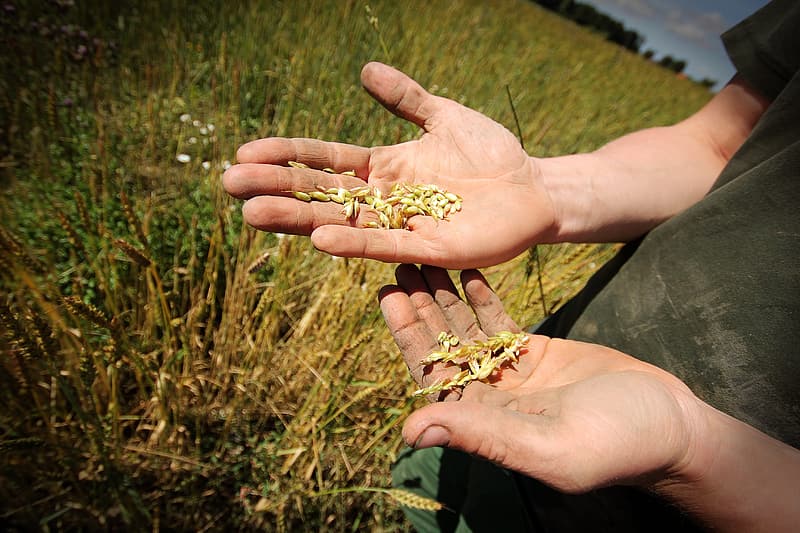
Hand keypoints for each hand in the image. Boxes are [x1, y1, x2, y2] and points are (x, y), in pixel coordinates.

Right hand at [223, 62, 556, 268]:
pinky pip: (384, 245)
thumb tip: (364, 70)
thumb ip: (405, 98)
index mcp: (382, 168)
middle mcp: (383, 200)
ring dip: (298, 219)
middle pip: (320, 193)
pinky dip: (353, 243)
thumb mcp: (443, 116)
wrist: (533, 188)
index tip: (244, 151)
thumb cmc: (491, 154)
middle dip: (276, 187)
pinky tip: (320, 239)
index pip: (324, 160)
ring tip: (253, 213)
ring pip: (341, 223)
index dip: (286, 156)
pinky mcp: (428, 249)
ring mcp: (402, 226)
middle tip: (228, 183)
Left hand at [378, 265, 705, 493]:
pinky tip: (466, 271)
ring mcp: (512, 375)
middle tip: (400, 264)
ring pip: (468, 331)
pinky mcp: (537, 355)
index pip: (432, 377)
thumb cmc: (616, 443)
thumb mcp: (547, 445)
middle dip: (420, 307)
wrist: (671, 424)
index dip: (409, 337)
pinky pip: (499, 323)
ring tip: (425, 258)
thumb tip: (411, 432)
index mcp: (484, 424)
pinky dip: (482, 297)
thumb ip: (482, 436)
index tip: (390, 296)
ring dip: (445, 297)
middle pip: (443, 347)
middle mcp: (490, 399)